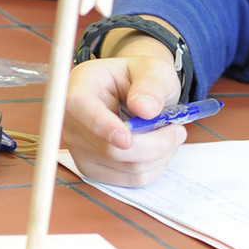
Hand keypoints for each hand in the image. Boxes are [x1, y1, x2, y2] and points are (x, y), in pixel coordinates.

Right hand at [62, 46, 187, 186]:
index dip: (103, 127)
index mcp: (78, 88)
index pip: (79, 109)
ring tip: (169, 134)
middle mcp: (71, 122)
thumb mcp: (152, 69)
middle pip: (109, 149)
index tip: (126, 139)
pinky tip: (158, 148)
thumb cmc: (140, 78)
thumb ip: (151, 84)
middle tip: (177, 129)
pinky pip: (131, 180)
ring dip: (159, 155)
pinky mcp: (94, 169)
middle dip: (154, 143)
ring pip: (126, 167)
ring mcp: (79, 149)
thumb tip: (145, 109)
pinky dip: (154, 167)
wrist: (136, 93)